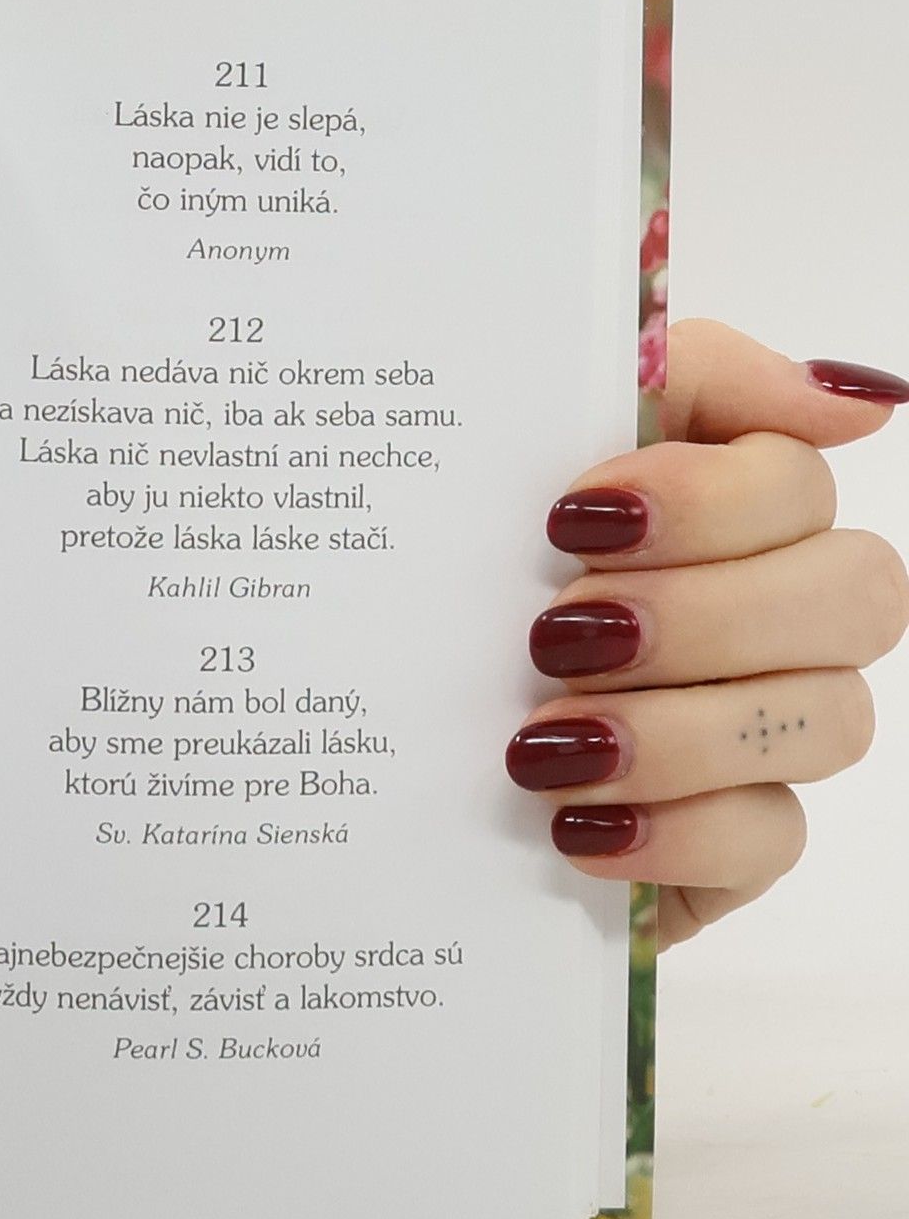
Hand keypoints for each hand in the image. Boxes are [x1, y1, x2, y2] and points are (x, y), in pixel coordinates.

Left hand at [510, 319, 908, 944]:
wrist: (360, 705)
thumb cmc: (460, 561)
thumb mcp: (529, 437)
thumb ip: (689, 377)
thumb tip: (852, 403)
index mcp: (734, 510)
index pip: (800, 487)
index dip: (705, 501)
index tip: (570, 521)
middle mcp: (778, 615)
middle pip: (857, 598)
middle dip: (702, 616)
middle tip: (556, 637)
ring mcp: (768, 734)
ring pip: (835, 722)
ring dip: (681, 730)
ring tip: (543, 743)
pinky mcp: (734, 840)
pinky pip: (775, 840)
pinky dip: (678, 832)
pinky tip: (575, 826)